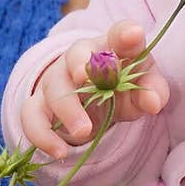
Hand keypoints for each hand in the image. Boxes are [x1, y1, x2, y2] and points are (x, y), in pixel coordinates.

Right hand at [20, 20, 169, 159]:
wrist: (94, 101)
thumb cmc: (122, 87)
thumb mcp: (143, 88)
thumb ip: (153, 91)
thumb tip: (153, 102)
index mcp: (111, 46)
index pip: (118, 33)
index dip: (125, 33)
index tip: (133, 36)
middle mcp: (79, 57)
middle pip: (75, 54)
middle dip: (80, 65)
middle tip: (86, 80)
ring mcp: (56, 78)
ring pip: (53, 86)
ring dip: (67, 109)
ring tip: (84, 132)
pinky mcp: (40, 104)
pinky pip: (31, 115)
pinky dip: (42, 134)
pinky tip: (59, 152)